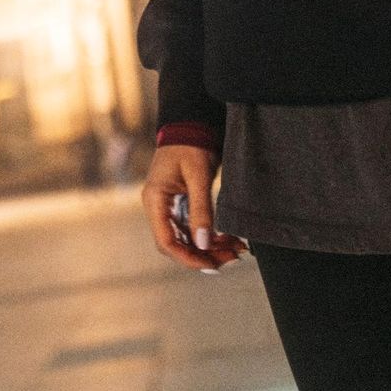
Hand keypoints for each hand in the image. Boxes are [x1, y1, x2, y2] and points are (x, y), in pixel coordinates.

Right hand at [142, 144, 244, 272]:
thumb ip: (201, 210)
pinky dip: (209, 236)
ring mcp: (167, 207)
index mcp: (155, 200)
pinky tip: (228, 240)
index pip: (165, 241)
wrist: (191, 125)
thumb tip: (203, 243)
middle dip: (202, 255)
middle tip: (231, 259)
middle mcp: (157, 207)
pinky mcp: (179, 205)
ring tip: (235, 251)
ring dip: (209, 248)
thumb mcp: (198, 176)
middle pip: (176, 244)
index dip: (187, 257)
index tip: (211, 265)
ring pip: (186, 239)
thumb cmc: (191, 145)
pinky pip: (192, 228)